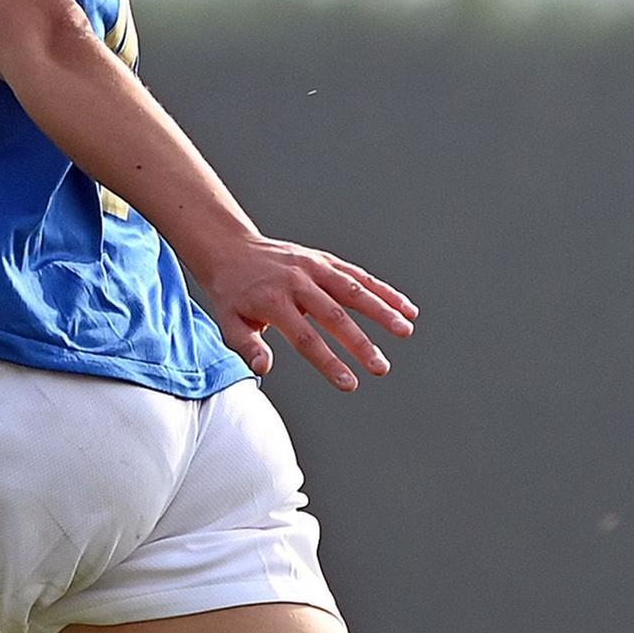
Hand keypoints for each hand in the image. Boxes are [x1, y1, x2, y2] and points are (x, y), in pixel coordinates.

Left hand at [184, 235, 417, 391]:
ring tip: (405, 331)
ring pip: (354, 290)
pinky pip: (358, 275)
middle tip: (381, 367)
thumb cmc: (231, 292)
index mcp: (272, 301)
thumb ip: (247, 346)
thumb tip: (263, 369)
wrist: (230, 248)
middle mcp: (297, 282)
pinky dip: (383, 291)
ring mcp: (314, 268)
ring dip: (382, 310)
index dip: (329, 362)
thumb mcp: (227, 321)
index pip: (305, 338)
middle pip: (334, 316)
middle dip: (361, 344)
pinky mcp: (325, 260)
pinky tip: (406, 308)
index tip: (350, 384)